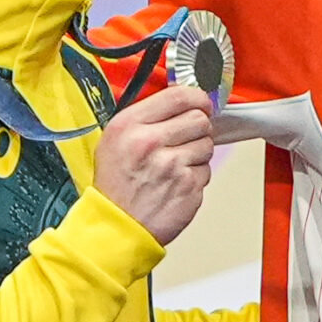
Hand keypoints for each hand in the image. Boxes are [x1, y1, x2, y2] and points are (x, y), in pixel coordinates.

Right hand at [94, 85, 217, 244]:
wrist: (117, 226)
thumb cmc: (116, 185)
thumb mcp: (114, 140)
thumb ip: (147, 117)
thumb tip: (184, 102)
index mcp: (130, 125)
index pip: (179, 96)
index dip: (197, 98)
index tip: (201, 103)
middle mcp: (151, 142)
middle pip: (200, 119)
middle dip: (198, 128)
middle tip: (184, 140)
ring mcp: (172, 166)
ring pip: (207, 144)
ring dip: (197, 153)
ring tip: (175, 165)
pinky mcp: (189, 187)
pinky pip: (206, 171)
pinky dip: (196, 176)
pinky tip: (176, 183)